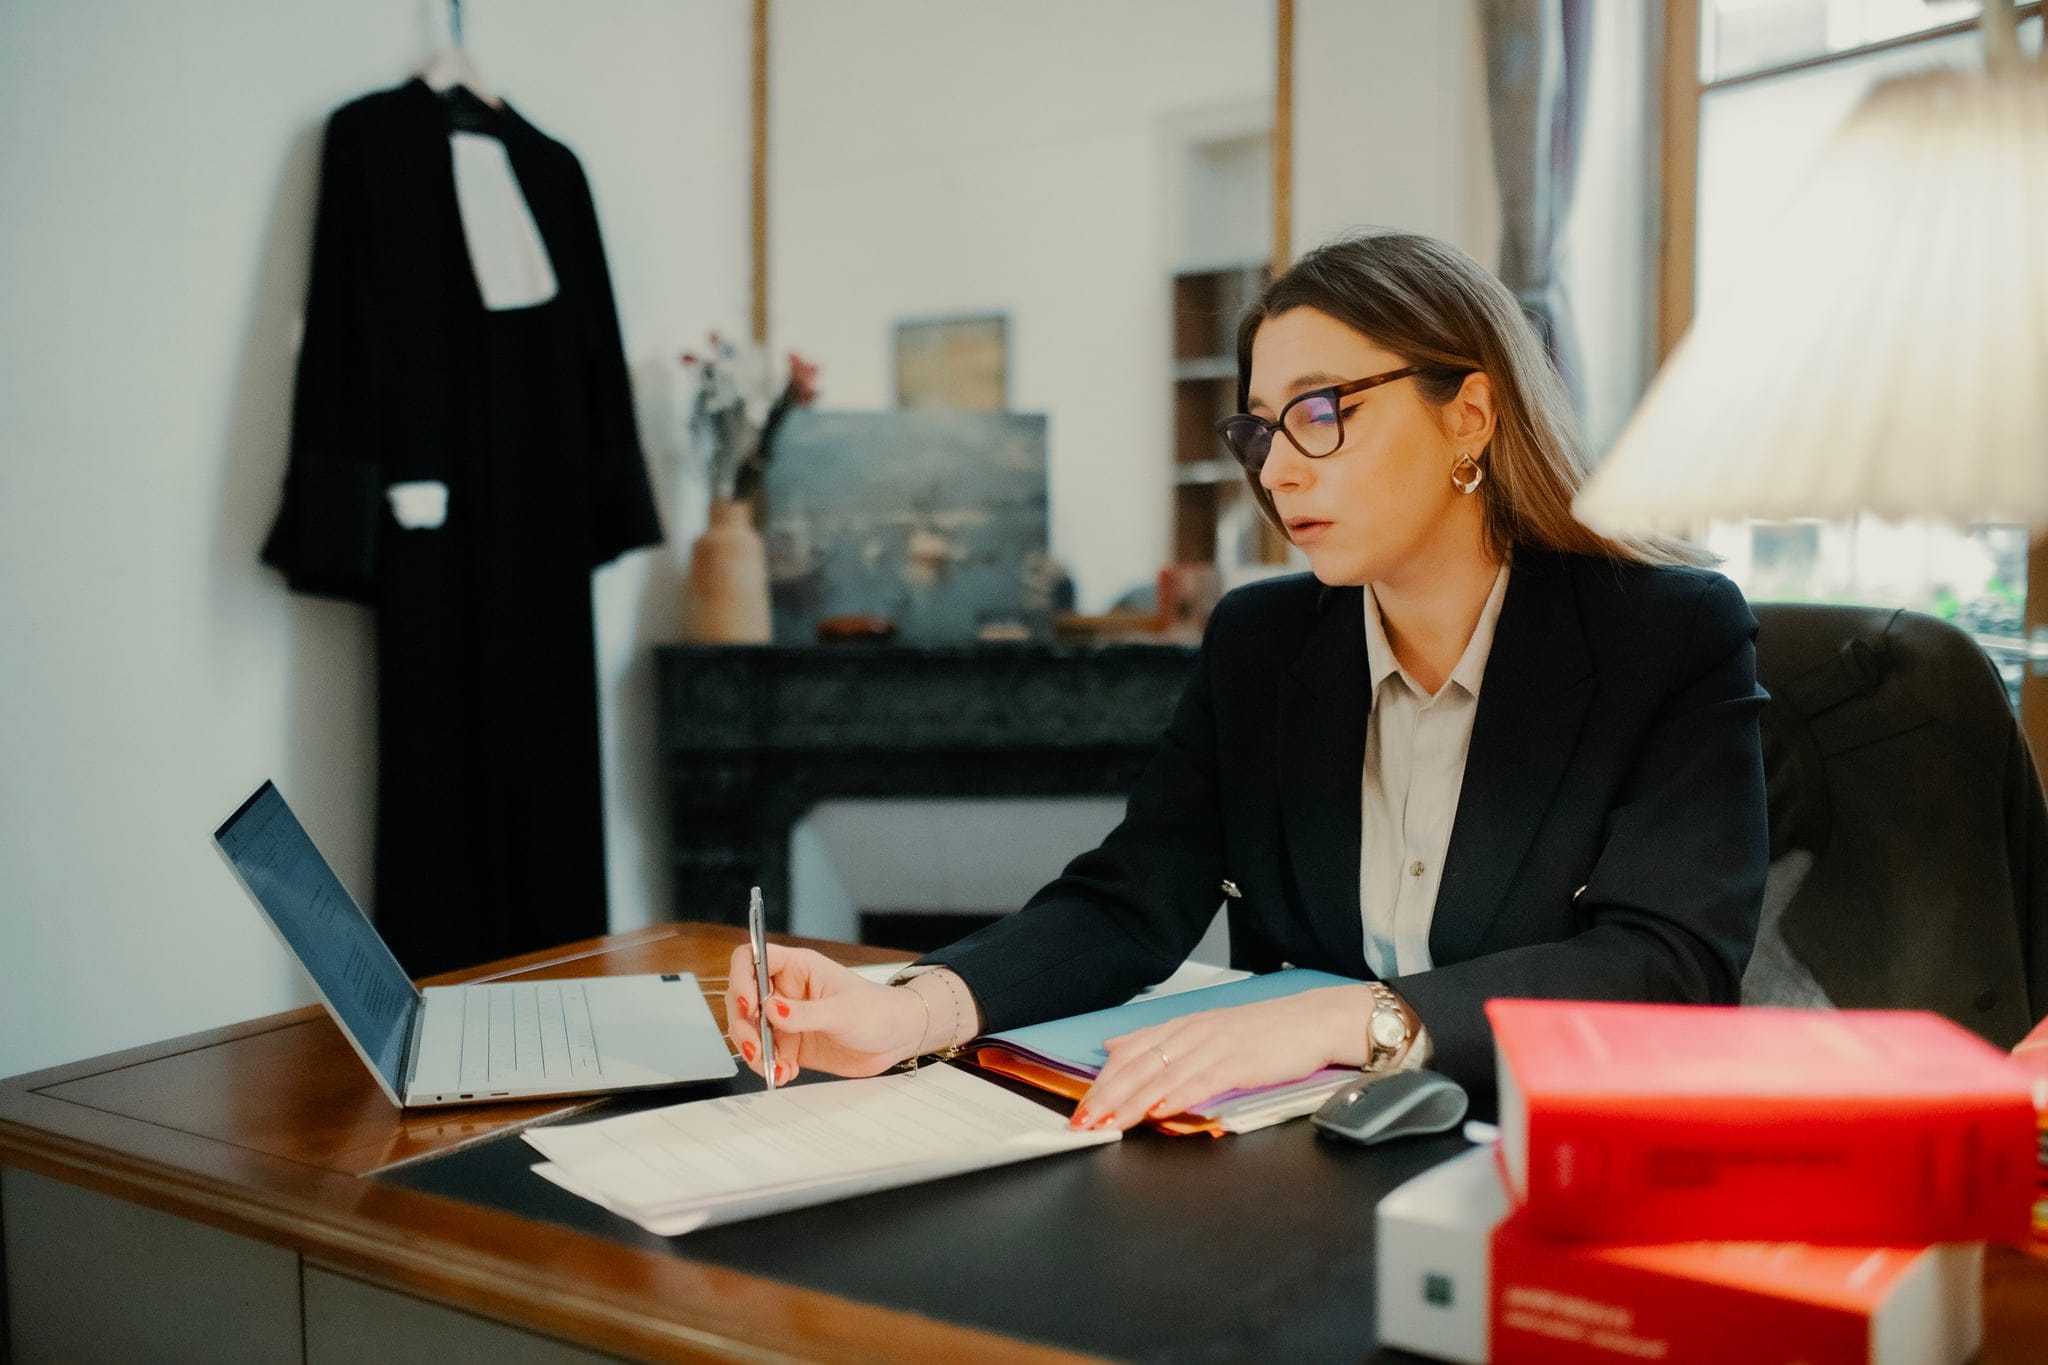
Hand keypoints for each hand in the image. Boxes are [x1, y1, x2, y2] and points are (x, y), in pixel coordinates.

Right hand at [723, 944, 924, 1083]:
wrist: (896, 1040)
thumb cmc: (878, 1011)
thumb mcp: (844, 1012)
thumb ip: (806, 1013)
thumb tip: (771, 1010)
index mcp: (798, 967)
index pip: (752, 958)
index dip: (742, 978)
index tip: (748, 1006)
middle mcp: (786, 990)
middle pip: (742, 998)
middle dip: (743, 1026)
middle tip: (756, 1050)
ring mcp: (786, 1018)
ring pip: (749, 1030)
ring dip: (754, 1052)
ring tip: (775, 1068)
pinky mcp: (790, 1044)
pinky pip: (765, 1055)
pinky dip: (769, 1067)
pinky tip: (786, 1073)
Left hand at [1071, 985, 1371, 1130]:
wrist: (1313, 1020)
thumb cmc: (1264, 1031)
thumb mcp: (1204, 1028)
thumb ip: (1158, 1039)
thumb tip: (1113, 1045)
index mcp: (1182, 1026)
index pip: (1130, 1053)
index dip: (1102, 1082)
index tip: (1081, 1108)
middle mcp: (1193, 1032)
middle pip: (1139, 1066)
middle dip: (1107, 1097)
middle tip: (1083, 1122)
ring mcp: (1215, 1045)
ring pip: (1163, 1076)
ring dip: (1133, 1103)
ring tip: (1110, 1123)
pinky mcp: (1239, 1061)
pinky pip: (1201, 1081)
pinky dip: (1178, 1096)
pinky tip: (1160, 1111)